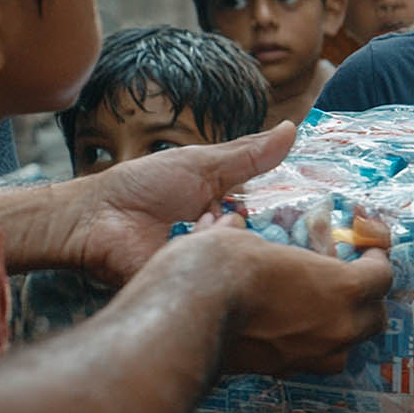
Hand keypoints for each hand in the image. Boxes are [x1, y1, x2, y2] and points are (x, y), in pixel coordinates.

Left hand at [68, 122, 298, 284]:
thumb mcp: (202, 163)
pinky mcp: (197, 284)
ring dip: (228, 231)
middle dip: (269, 225)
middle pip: (271, 240)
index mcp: (233, 209)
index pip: (277, 214)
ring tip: (202, 218)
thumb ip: (249, 154)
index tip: (317, 201)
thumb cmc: (143, 186)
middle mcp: (229, 239)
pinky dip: (210, 251)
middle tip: (250, 208)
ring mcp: (214, 263)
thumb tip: (292, 128)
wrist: (96, 218)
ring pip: (249, 255)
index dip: (297, 210)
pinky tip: (193, 237)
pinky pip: (221, 275)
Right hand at [180, 228, 392, 376]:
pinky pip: (314, 362)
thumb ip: (258, 237)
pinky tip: (291, 328)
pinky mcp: (283, 372)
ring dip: (344, 328)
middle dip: (368, 299)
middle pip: (375, 317)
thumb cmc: (223, 266)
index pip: (383, 277)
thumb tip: (232, 222)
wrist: (188, 314)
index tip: (368, 250)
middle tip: (350, 280)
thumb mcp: (247, 239)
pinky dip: (312, 346)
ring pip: (348, 347)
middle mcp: (337, 327)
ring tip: (324, 309)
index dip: (378, 259)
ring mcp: (311, 355)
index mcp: (342, 287)